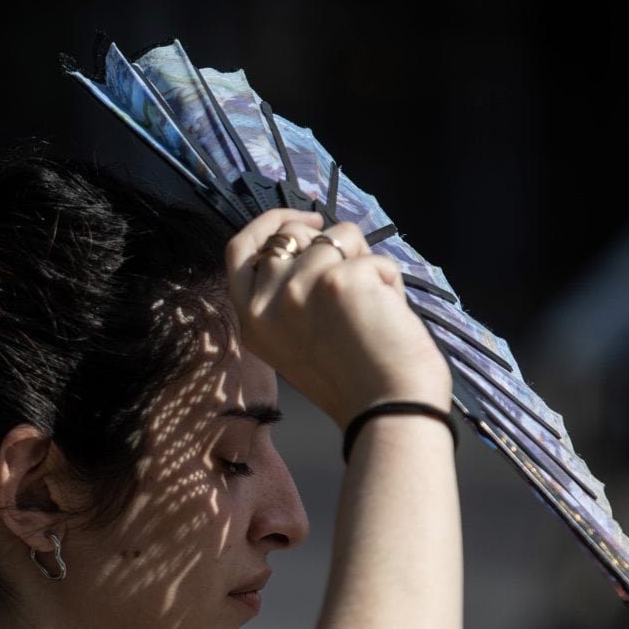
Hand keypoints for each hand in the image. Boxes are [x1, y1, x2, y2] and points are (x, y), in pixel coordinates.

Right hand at [224, 209, 451, 428]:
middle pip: (292, 234)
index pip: (240, 249)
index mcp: (251, 321)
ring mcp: (297, 289)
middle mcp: (265, 305)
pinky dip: (389, 280)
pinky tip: (387, 315)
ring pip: (337, 235)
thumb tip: (312, 236)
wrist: (388, 411)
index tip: (304, 218)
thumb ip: (287, 293)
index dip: (270, 223)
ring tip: (371, 307)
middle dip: (331, 243)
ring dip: (364, 261)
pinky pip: (372, 256)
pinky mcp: (336, 280)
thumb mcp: (297, 338)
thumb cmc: (355, 380)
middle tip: (354, 282)